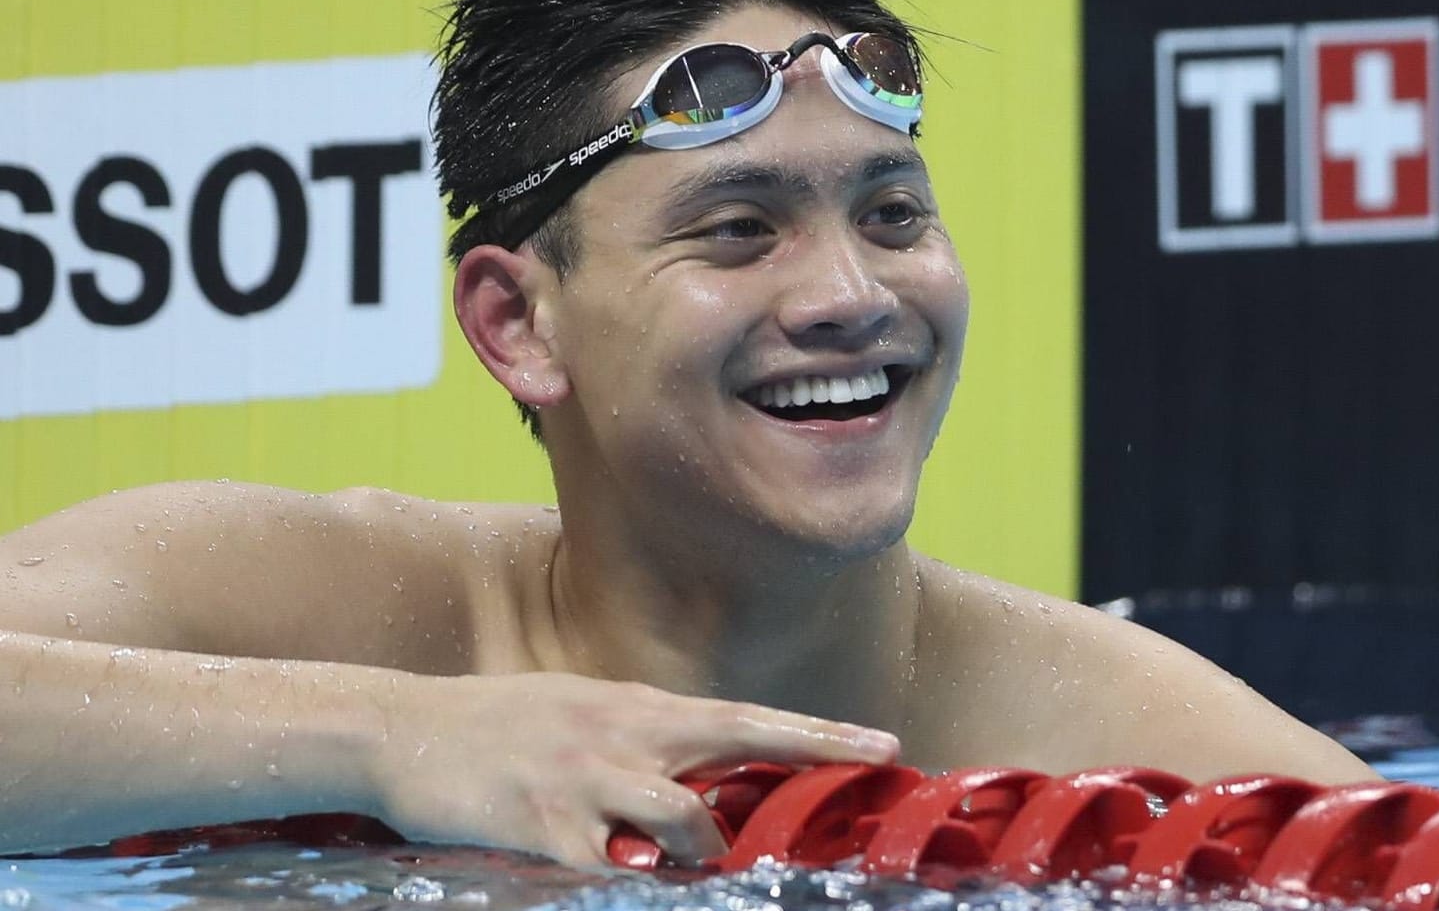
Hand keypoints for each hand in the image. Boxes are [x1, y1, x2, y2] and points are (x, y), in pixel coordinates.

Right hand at [368, 672, 898, 867]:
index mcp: (636, 708)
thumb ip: (647, 738)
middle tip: (817, 818)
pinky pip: (606, 872)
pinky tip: (616, 879)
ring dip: (693, 854)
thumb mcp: (584, 708)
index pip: (746, 717)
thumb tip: (707, 770)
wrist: (401, 728)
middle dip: (776, 798)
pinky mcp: (538, 830)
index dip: (818, 733)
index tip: (883, 743)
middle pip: (726, 766)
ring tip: (676, 864)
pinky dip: (625, 883)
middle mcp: (619, 738)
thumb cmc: (501, 724)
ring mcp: (580, 784)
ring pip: (679, 824)